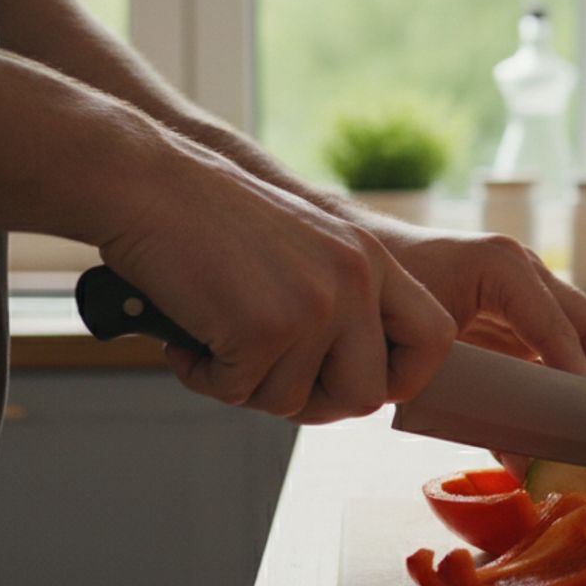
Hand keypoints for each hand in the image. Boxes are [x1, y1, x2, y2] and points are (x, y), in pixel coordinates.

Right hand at [100, 146, 457, 422]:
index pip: (435, 339)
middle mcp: (356, 282)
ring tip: (217, 337)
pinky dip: (204, 376)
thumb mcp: (310, 249)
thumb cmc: (214, 221)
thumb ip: (342, 303)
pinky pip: (238, 392)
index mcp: (375, 262)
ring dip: (246, 384)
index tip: (351, 378)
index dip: (399, 377)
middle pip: (366, 395)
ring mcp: (314, 306)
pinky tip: (188, 337)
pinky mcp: (263, 328)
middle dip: (313, 402)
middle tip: (266, 374)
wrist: (150, 184)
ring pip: (293, 402)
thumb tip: (352, 388)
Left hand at [363, 218, 585, 390]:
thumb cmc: (381, 305)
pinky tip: (580, 412)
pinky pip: (560, 339)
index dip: (579, 372)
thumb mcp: (424, 357)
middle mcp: (524, 269)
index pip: (557, 325)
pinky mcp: (521, 305)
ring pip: (583, 330)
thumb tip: (524, 465)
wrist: (352, 268)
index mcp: (502, 268)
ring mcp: (526, 284)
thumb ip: (474, 408)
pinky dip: (573, 373)